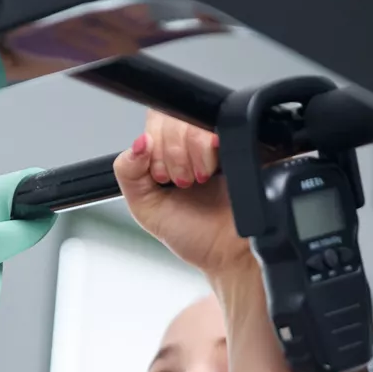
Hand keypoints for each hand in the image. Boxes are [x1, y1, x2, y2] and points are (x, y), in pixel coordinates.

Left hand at [113, 111, 257, 289]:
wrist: (231, 254)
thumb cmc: (194, 235)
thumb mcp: (146, 207)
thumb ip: (127, 173)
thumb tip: (138, 143)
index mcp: (170, 153)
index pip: (155, 120)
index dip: (155, 146)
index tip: (161, 176)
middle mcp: (195, 143)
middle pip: (172, 118)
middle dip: (172, 155)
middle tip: (184, 183)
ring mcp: (220, 140)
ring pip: (193, 121)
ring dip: (191, 154)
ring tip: (201, 180)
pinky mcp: (244, 140)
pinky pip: (221, 125)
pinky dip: (209, 148)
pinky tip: (213, 170)